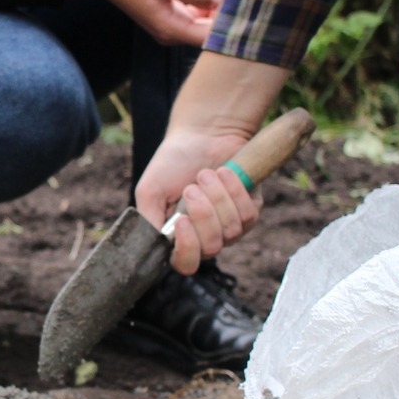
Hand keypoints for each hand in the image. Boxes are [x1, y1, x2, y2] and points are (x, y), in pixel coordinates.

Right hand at [59, 0, 221, 46]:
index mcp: (171, 29)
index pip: (213, 37)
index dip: (232, 21)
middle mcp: (173, 33)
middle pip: (212, 33)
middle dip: (230, 13)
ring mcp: (172, 26)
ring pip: (207, 24)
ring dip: (221, 7)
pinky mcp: (171, 15)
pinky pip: (198, 15)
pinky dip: (210, 4)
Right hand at [133, 55, 290, 271]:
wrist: (202, 135)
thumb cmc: (173, 163)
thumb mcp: (150, 191)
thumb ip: (147, 222)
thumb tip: (153, 246)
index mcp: (181, 237)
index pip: (186, 264)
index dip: (187, 249)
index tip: (181, 221)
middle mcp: (207, 236)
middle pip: (212, 248)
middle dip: (203, 214)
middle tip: (191, 188)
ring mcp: (231, 226)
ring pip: (231, 230)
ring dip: (217, 197)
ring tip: (205, 175)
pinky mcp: (251, 210)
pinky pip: (248, 214)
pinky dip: (234, 190)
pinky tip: (224, 173)